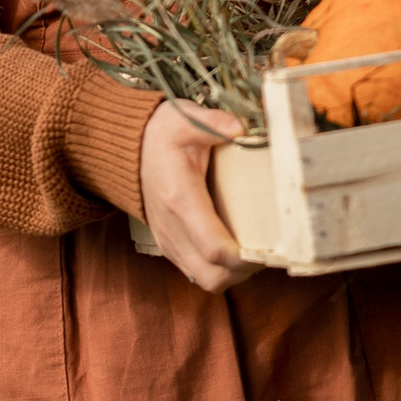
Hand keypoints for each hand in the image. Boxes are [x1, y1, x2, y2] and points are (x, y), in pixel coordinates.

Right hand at [139, 100, 261, 292]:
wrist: (130, 148)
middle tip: (267, 251)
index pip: (215, 248)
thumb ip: (214, 123)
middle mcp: (172, 228)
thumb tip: (242, 129)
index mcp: (180, 199)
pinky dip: (219, 270)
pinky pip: (197, 273)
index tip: (270, 246)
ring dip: (233, 274)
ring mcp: (168, 240)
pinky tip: (235, 248)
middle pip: (214, 276)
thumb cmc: (162, 135)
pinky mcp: (169, 245)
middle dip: (244, 272)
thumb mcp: (185, 119)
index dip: (246, 257)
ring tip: (253, 251)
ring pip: (206, 280)